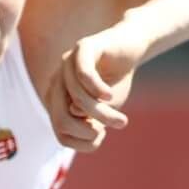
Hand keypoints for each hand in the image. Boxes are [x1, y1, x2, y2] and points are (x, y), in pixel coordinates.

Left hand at [46, 21, 149, 152]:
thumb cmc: (116, 80)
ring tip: (121, 119)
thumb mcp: (106, 107)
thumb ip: (91, 117)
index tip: (102, 135)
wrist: (132, 46)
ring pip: (76, 97)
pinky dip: (96, 89)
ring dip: (101, 111)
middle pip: (61, 118)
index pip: (60, 132)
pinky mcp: (83, 47)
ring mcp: (66, 64)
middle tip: (115, 127)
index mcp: (58, 101)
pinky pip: (82, 74)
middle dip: (88, 130)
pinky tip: (109, 95)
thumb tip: (74, 111)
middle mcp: (57, 82)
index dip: (82, 141)